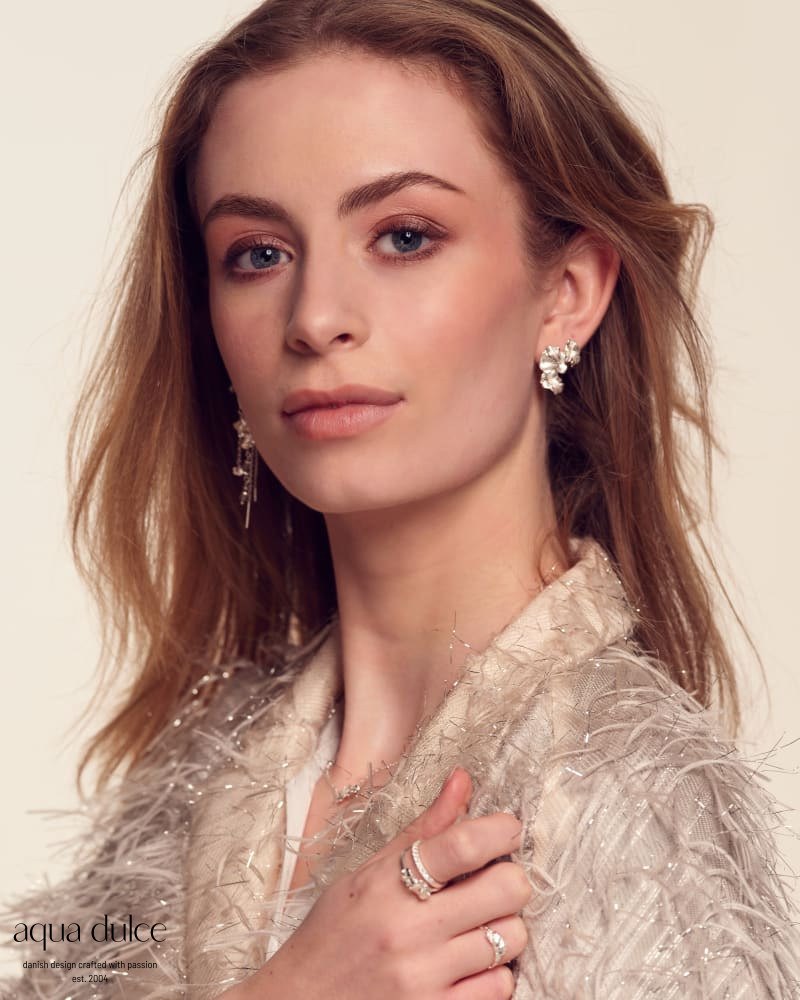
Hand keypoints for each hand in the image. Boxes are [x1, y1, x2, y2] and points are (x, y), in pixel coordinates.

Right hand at [221, 766, 530, 999]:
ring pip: (511, 938)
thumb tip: (463, 779)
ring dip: (504, 927)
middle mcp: (409, 930)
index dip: (501, 830)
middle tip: (495, 881)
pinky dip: (495, 972)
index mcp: (389, 883)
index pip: (464, 844)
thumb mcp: (369, 873)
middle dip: (510, 880)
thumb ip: (424, 829)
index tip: (506, 829)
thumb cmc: (334, 933)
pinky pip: (500, 987)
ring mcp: (425, 978)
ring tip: (478, 924)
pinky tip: (470, 964)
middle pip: (506, 890)